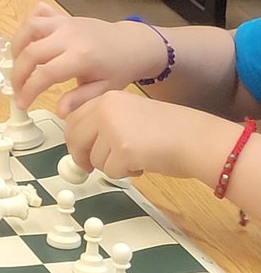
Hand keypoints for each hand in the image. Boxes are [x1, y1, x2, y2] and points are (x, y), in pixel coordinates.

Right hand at [11, 2, 170, 114]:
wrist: (133, 43)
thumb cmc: (120, 68)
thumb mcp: (104, 89)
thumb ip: (80, 99)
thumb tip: (59, 112)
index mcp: (81, 57)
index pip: (45, 74)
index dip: (29, 90)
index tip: (22, 104)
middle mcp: (69, 36)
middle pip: (31, 52)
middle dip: (18, 74)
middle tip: (17, 90)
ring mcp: (64, 23)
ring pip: (28, 28)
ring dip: (16, 47)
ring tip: (17, 65)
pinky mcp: (62, 16)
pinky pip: (37, 14)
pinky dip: (27, 27)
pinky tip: (27, 42)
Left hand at [64, 89, 229, 180]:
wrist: (198, 139)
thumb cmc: (171, 131)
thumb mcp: (130, 115)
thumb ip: (105, 123)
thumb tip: (79, 144)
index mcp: (107, 98)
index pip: (74, 119)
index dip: (74, 139)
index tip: (78, 151)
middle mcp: (106, 109)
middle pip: (75, 138)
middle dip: (81, 156)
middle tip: (89, 167)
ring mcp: (113, 128)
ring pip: (94, 158)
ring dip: (111, 165)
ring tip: (137, 158)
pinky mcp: (123, 150)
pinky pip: (111, 171)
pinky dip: (125, 174)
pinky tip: (143, 164)